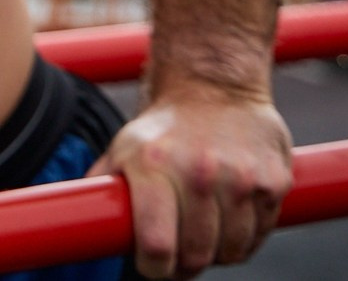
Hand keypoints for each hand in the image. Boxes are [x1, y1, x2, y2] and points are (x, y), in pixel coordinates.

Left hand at [90, 83, 292, 279]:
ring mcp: (241, 177)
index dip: (154, 266)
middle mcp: (199, 171)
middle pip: (197, 255)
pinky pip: (261, 234)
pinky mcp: (273, 181)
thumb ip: (103, 188)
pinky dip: (245, 237)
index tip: (153, 264)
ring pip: (232, 251)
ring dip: (217, 253)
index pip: (157, 245)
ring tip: (205, 235)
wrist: (215, 85)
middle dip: (185, 265)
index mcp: (154, 166)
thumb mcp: (124, 148)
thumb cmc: (164, 126)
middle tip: (180, 257)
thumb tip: (73, 221)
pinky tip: (230, 220)